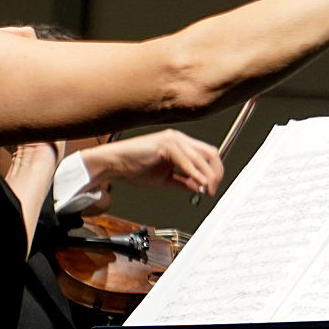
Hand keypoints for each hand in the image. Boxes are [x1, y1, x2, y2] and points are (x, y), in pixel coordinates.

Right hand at [78, 129, 222, 198]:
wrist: (112, 164)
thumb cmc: (133, 168)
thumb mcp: (165, 179)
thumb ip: (184, 182)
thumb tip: (200, 188)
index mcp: (180, 144)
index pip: (207, 154)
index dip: (215, 171)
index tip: (213, 187)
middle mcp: (179, 139)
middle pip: (209, 153)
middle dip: (215, 173)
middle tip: (212, 190)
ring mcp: (173, 139)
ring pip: (200, 157)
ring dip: (207, 176)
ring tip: (207, 189)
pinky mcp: (165, 144)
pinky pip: (185, 160)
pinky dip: (194, 173)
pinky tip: (199, 183)